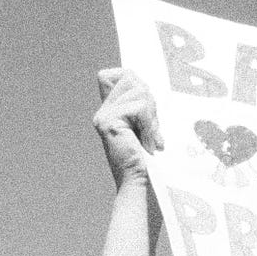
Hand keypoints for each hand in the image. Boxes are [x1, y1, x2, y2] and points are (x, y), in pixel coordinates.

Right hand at [93, 67, 163, 188]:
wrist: (136, 181)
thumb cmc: (144, 158)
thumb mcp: (146, 127)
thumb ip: (143, 108)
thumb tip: (147, 88)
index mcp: (111, 109)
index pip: (118, 74)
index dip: (134, 80)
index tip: (147, 107)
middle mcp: (104, 110)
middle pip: (130, 77)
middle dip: (149, 100)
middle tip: (153, 128)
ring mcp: (104, 115)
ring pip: (138, 91)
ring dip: (152, 116)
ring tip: (152, 138)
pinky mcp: (109, 122)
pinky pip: (139, 108)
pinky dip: (150, 125)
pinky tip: (150, 143)